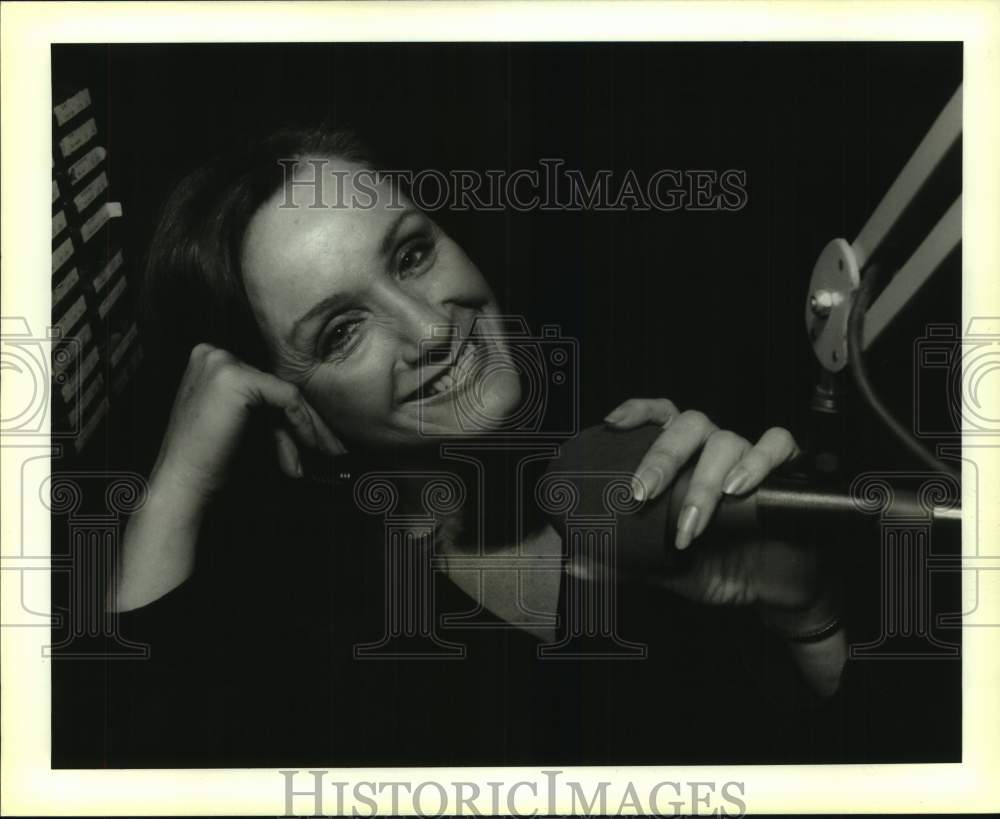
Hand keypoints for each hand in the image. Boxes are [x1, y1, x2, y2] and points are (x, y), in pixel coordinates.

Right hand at [151, 343, 343, 509]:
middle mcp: (212, 353)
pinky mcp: (236, 379)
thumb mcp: (240, 424)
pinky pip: (288, 400)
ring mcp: (222, 362)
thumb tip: (308, 413)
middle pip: (277, 387)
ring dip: (309, 428)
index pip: (266, 382)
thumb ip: (265, 408)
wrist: (182, 483)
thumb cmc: (209, 460)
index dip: (294, 413)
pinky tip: (311, 446)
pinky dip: (304, 425)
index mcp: (209, 359)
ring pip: (286, 393)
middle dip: (305, 422)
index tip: (317, 437)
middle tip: (332, 447)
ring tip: (328, 453)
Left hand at [603, 397, 817, 609]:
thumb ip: (626, 563)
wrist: (775, 591)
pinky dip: (756, 461)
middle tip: (642, 492)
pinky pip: (776, 445)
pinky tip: (738, 488)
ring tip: (693, 519)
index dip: (638, 411)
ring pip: (726, 441)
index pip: (660, 418)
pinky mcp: (789, 468)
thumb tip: (577, 564)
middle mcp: (713, 450)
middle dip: (662, 456)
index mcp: (683, 461)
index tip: (612, 423)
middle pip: (689, 425)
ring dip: (705, 481)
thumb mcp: (668, 568)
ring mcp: (749, 456)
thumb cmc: (719, 567)